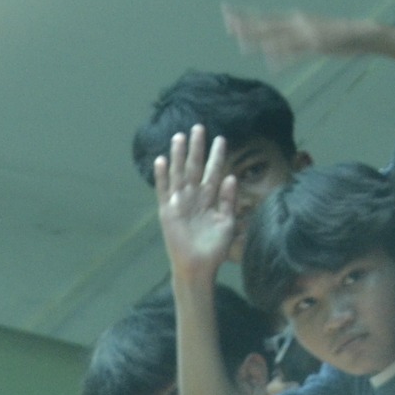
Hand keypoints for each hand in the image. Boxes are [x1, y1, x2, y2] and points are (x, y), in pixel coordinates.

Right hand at [154, 125, 240, 279]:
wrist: (198, 267)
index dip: (217, 156)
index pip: (213, 172)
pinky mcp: (167, 212)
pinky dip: (162, 176)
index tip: (220, 138)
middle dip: (197, 148)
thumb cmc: (214, 248)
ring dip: (179, 156)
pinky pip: (163, 190)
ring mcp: (179, 203)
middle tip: (199, 127)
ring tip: (179, 137)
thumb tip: (232, 176)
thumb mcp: (227, 222)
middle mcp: (193, 197)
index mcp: (209, 198)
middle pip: (195, 167)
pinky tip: (162, 160)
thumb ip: (229, 200)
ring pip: (179, 174)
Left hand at [222, 6, 372, 66]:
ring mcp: (307, 34)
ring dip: (261, 42)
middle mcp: (298, 23)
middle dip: (247, 25)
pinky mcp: (318, 45)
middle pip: (267, 25)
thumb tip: (269, 52)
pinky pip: (298, 53)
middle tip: (226, 24)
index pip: (263, 17)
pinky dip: (285, 58)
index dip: (244, 15)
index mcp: (295, 19)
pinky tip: (274, 65)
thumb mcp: (310, 35)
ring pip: (279, 38)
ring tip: (242, 46)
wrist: (363, 33)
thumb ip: (290, 43)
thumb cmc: (336, 35)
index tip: (226, 12)